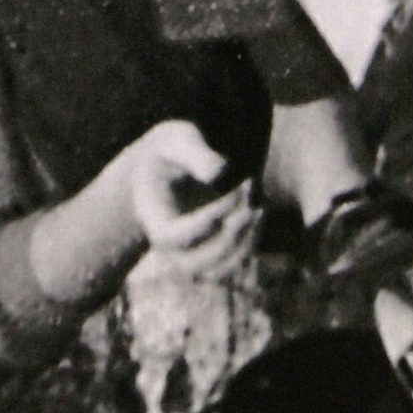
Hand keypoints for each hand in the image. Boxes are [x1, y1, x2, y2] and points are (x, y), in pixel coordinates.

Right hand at [126, 121, 259, 277]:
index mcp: (153, 220)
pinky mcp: (213, 259)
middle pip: (198, 264)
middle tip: (248, 200)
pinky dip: (251, 248)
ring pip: (219, 272)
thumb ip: (194, 152)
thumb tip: (218, 173)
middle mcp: (169, 248)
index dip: (206, 222)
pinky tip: (259, 213)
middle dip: (230, 236)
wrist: (171, 168)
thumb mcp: (177, 139)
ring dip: (244, 245)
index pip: (176, 237)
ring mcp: (191, 258)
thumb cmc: (173, 151)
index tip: (232, 194)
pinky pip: (233, 269)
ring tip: (258, 206)